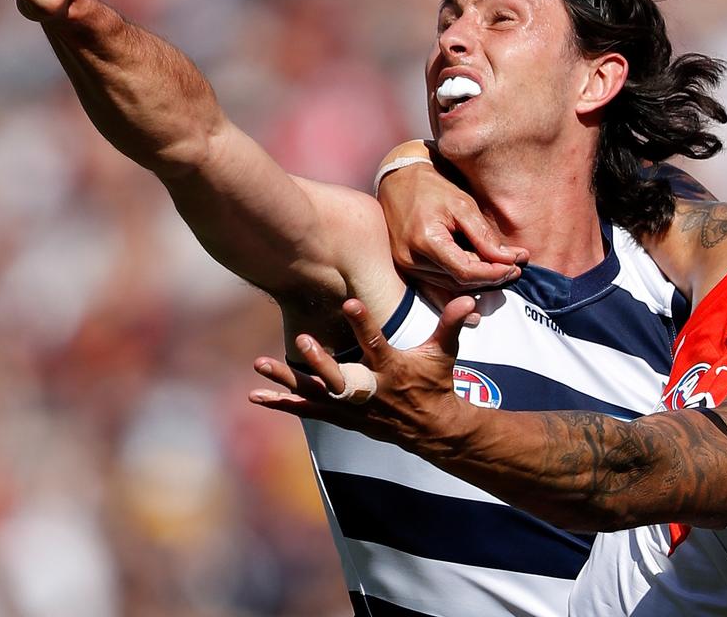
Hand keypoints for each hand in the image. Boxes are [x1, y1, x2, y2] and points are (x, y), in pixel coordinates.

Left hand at [249, 297, 478, 445]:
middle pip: (340, 377)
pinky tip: (258, 395)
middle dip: (319, 361)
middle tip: (300, 340)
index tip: (351, 302)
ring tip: (259, 365)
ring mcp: (353, 407)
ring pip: (316, 393)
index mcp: (393, 370)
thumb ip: (449, 324)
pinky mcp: (342, 416)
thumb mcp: (444, 353)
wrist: (433, 429)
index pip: (377, 343)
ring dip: (287, 379)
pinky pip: (308, 409)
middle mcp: (369, 390)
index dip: (364, 324)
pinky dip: (283, 402)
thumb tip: (468, 298)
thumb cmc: (436, 384)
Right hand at [378, 160, 527, 291]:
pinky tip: (478, 279)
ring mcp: (405, 266)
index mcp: (425, 241)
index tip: (515, 267)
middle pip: (459, 282)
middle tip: (515, 268)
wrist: (397, 182)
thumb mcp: (462, 204)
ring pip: (450, 286)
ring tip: (502, 270)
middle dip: (490, 277)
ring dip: (478, 281)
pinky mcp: (406, 268)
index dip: (493, 273)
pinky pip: (437, 284)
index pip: (465, 271)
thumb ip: (483, 234)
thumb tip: (507, 259)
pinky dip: (460, 283)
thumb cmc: (430, 188)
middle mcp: (410, 259)